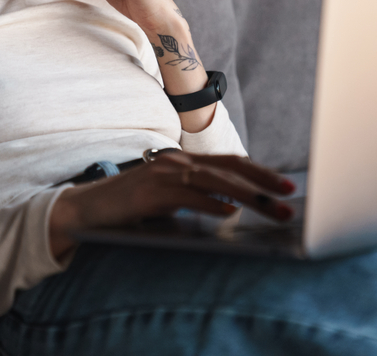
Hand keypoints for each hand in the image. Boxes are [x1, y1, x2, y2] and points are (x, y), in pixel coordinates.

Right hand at [48, 152, 296, 259]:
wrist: (86, 210)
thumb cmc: (131, 209)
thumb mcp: (169, 199)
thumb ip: (197, 196)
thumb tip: (233, 206)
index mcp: (183, 162)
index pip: (230, 163)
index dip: (260, 172)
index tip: (286, 186)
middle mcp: (176, 163)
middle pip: (229, 169)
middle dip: (263, 183)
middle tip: (289, 196)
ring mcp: (163, 175)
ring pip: (214, 181)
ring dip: (247, 196)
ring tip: (270, 208)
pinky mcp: (150, 194)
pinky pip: (186, 197)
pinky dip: (210, 204)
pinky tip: (229, 213)